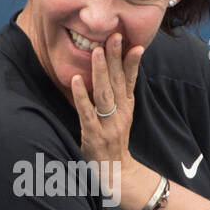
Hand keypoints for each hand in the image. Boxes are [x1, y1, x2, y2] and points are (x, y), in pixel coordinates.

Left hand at [70, 32, 143, 184]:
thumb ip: (119, 95)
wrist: (116, 174)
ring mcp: (108, 125)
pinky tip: (76, 80)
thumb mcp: (122, 116)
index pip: (131, 79)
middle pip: (119, 81)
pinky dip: (81, 96)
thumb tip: (116, 69)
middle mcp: (121, 114)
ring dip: (101, 71)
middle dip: (116, 57)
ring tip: (96, 50)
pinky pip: (87, 113)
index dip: (131, 61)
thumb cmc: (114, 141)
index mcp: (127, 107)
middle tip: (114, 35)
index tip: (133, 41)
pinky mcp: (94, 136)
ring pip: (105, 94)